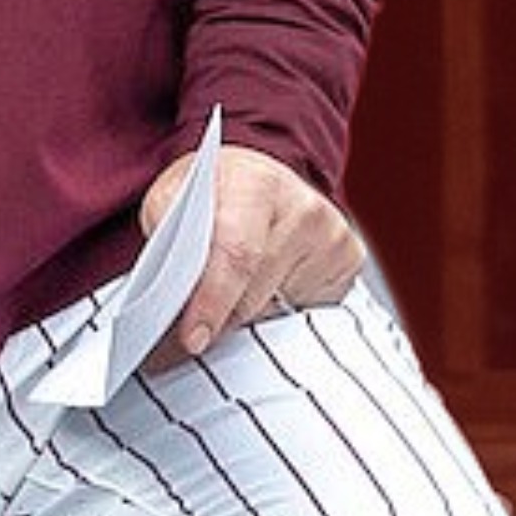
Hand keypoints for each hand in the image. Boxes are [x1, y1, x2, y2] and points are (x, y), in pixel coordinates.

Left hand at [138, 141, 364, 365]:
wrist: (258, 176)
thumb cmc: (213, 193)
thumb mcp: (170, 197)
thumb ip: (165, 237)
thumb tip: (167, 291)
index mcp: (256, 183)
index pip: (237, 255)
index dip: (213, 302)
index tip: (194, 339)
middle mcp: (303, 206)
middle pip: (255, 296)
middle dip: (221, 318)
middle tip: (197, 323)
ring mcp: (333, 234)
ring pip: (278, 313)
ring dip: (250, 319)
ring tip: (234, 295)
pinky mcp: (349, 260)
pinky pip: (305, 315)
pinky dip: (278, 315)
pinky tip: (268, 289)